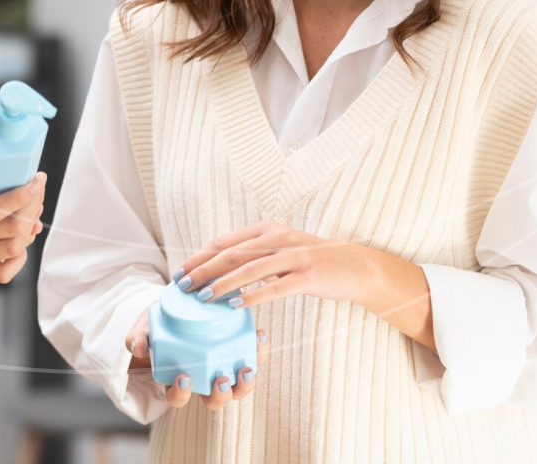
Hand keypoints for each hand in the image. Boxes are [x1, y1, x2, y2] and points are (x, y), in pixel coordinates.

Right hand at [0, 173, 46, 291]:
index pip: (3, 206)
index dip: (27, 193)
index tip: (37, 179)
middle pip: (15, 228)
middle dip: (34, 209)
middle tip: (36, 195)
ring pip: (12, 250)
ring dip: (27, 233)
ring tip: (30, 218)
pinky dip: (15, 262)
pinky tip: (16, 248)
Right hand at [125, 308, 269, 410]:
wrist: (177, 306)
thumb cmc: (159, 323)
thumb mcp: (145, 327)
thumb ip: (138, 337)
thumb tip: (137, 347)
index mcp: (177, 379)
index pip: (178, 398)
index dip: (180, 394)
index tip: (183, 378)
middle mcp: (203, 380)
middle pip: (215, 400)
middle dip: (221, 395)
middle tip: (221, 380)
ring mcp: (222, 368)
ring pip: (238, 388)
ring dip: (246, 383)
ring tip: (247, 368)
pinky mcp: (237, 352)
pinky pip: (252, 358)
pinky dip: (258, 350)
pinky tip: (259, 335)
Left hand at [174, 220, 378, 308]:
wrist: (356, 267)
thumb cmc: (313, 262)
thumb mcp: (281, 250)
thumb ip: (254, 255)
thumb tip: (219, 267)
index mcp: (267, 230)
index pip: (225, 242)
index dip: (199, 257)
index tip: (180, 272)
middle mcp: (278, 238)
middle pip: (232, 254)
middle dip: (203, 270)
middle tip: (182, 285)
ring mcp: (294, 256)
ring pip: (251, 269)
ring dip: (224, 283)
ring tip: (203, 297)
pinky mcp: (307, 276)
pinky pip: (276, 287)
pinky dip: (254, 295)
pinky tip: (237, 305)